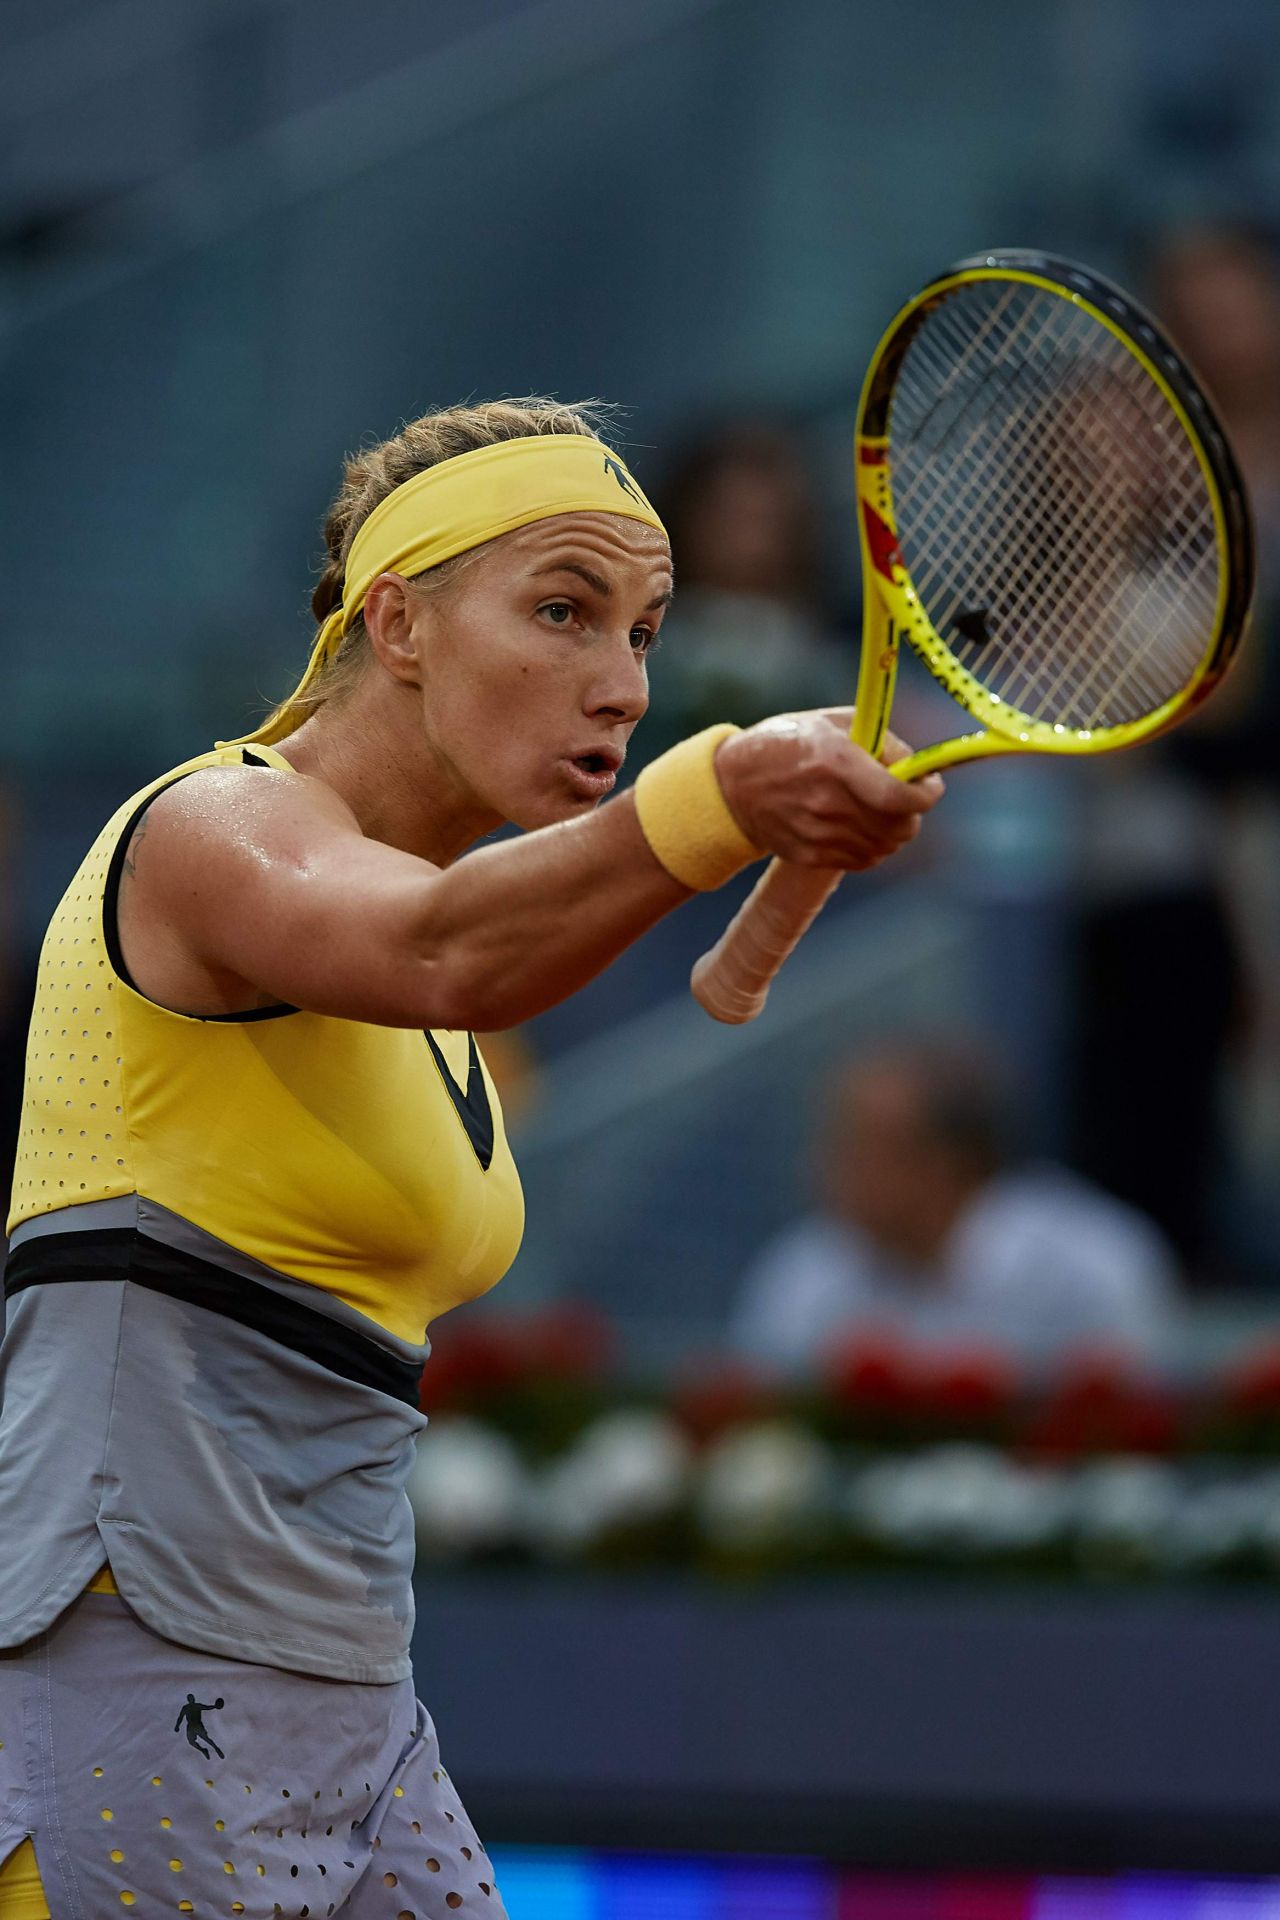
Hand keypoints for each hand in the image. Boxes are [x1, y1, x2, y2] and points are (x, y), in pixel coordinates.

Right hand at [714, 709, 943, 870]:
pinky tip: (861, 827)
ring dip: (893, 831)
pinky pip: (863, 860)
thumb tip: (916, 766)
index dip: (926, 795)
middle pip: (899, 826)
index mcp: (836, 761)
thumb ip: (880, 740)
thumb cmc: (786, 743)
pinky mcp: (810, 855)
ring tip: (880, 811)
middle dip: (912, 812)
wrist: (732, 785)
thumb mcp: (831, 722)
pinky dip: (873, 847)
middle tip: (905, 797)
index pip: (899, 795)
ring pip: (885, 847)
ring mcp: (818, 834)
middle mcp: (828, 802)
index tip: (931, 786)